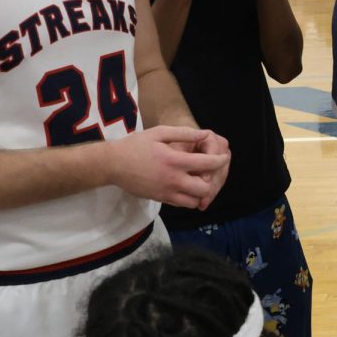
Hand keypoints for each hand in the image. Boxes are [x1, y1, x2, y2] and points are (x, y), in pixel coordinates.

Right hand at [106, 125, 231, 207]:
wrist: (112, 165)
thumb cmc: (136, 145)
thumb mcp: (159, 133)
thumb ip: (184, 133)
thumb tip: (205, 134)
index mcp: (174, 161)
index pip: (207, 164)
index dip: (220, 161)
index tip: (224, 157)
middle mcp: (173, 180)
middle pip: (205, 188)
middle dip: (211, 180)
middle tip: (208, 171)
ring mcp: (166, 192)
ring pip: (194, 201)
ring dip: (200, 192)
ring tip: (198, 179)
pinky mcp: (160, 199)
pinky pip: (182, 204)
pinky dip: (189, 197)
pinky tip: (186, 185)